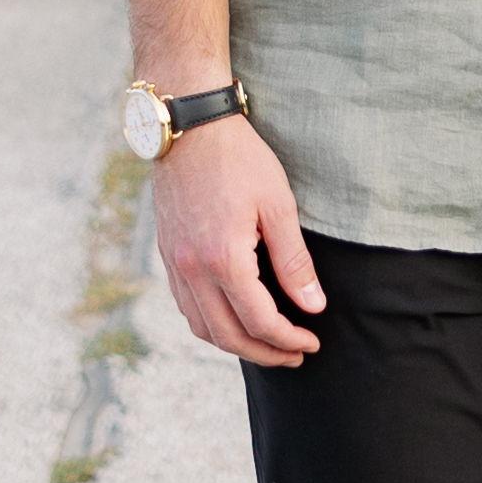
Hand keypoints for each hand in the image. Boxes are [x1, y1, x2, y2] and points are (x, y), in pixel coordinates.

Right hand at [149, 115, 320, 367]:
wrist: (189, 128)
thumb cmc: (239, 159)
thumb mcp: (278, 205)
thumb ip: (294, 262)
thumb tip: (313, 306)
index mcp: (223, 259)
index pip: (259, 322)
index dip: (288, 339)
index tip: (312, 342)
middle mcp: (193, 270)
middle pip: (227, 336)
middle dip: (265, 353)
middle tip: (295, 355)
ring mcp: (175, 264)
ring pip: (202, 327)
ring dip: (235, 344)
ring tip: (267, 343)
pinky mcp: (168, 255)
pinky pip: (186, 306)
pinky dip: (211, 323)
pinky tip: (233, 317)